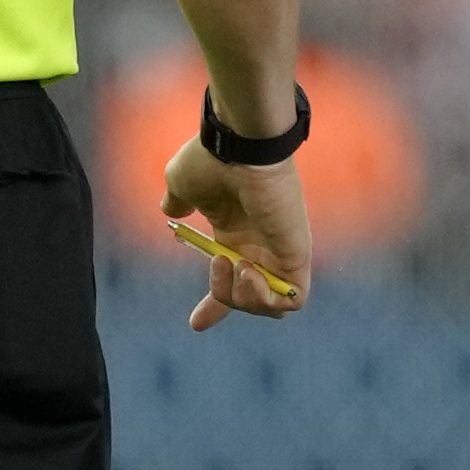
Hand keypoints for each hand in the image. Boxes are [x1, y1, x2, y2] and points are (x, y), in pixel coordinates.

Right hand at [159, 134, 310, 332]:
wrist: (239, 146)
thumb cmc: (212, 160)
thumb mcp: (182, 185)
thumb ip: (177, 202)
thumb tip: (170, 210)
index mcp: (235, 235)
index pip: (232, 281)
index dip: (216, 306)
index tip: (196, 323)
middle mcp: (260, 247)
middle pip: (250, 300)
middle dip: (225, 299)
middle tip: (218, 264)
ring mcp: (281, 252)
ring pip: (270, 307)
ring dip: (243, 298)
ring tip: (235, 263)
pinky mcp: (298, 254)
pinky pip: (293, 300)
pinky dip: (266, 298)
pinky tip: (249, 268)